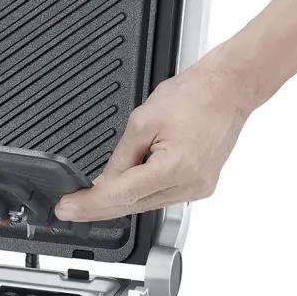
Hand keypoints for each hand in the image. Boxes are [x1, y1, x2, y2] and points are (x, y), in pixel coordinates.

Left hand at [53, 57, 254, 221]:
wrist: (230, 87)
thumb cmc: (194, 94)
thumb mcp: (142, 121)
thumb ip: (119, 158)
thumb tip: (100, 183)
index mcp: (176, 168)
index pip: (121, 195)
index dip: (89, 204)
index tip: (66, 208)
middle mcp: (190, 185)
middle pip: (132, 206)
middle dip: (97, 208)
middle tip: (68, 209)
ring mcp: (198, 189)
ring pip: (145, 205)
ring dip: (116, 203)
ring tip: (86, 199)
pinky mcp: (200, 186)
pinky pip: (159, 197)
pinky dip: (137, 195)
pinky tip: (118, 192)